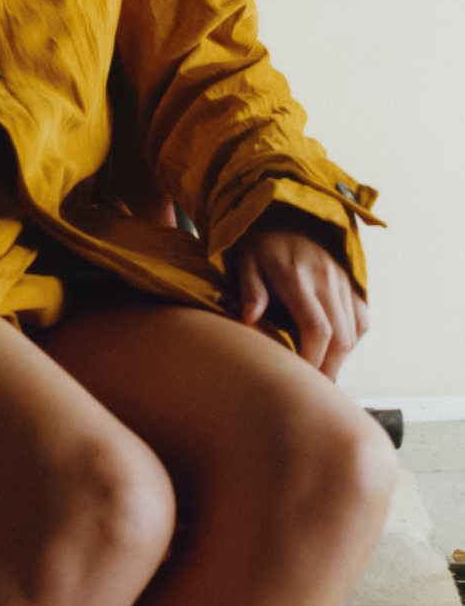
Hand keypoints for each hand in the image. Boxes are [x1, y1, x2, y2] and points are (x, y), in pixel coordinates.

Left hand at [234, 215, 367, 379]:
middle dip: (328, 368)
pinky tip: (334, 352)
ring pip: (354, 331)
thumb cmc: (257, 244)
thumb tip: (249, 319)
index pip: (317, 328)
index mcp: (297, 277)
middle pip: (341, 337)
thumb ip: (250, 290)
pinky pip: (361, 319)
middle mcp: (327, 279)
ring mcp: (343, 281)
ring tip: (321, 376)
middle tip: (313, 391)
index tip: (299, 380)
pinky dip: (351, 340)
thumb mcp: (244, 262)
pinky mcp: (352, 283)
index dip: (311, 360)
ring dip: (340, 358)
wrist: (285, 213)